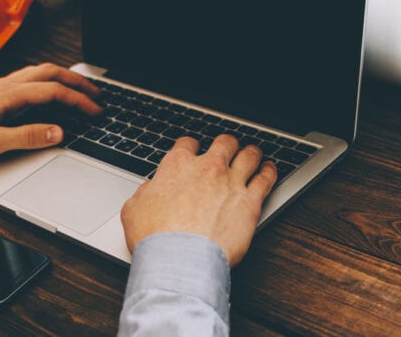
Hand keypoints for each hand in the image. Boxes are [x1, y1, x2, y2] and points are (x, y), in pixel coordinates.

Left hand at [0, 63, 100, 162]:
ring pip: (39, 73)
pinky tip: (49, 94)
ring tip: (79, 90)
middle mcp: (5, 86)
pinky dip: (47, 83)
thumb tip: (58, 132)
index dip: (79, 100)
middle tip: (97, 94)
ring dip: (63, 79)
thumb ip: (26, 137)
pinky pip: (28, 80)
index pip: (53, 91)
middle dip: (77, 82)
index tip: (96, 111)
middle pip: (50, 73)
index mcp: (7, 95)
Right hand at [120, 135, 276, 266]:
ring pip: (249, 156)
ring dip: (251, 153)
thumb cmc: (155, 237)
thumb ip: (145, 193)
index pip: (187, 144)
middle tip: (227, 150)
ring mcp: (231, 183)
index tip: (194, 152)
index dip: (191, 147)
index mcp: (177, 166)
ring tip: (254, 155)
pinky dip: (270, 171)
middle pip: (224, 143)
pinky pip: (266, 179)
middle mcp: (207, 168)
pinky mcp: (250, 202)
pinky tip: (270, 170)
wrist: (178, 259)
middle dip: (226, 145)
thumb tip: (150, 191)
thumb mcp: (133, 209)